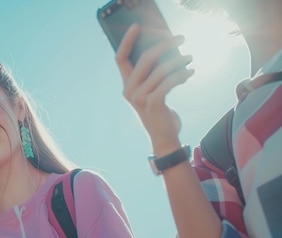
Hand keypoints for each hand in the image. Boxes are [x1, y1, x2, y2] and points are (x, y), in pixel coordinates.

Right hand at [116, 24, 193, 153]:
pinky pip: (169, 81)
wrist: (164, 137)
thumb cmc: (160, 112)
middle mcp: (129, 90)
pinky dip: (182, 74)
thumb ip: (153, 75)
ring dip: (179, 60)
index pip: (120, 58)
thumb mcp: (153, 91)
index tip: (137, 26)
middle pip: (145, 59)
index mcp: (126, 85)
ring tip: (190, 57)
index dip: (127, 41)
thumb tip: (167, 51)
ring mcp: (139, 97)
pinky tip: (191, 72)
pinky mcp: (152, 103)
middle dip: (165, 45)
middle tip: (181, 37)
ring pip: (161, 69)